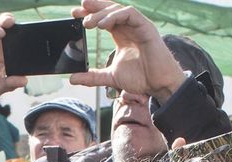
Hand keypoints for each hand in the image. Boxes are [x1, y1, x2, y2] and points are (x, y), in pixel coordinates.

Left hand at [68, 0, 186, 99]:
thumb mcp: (111, 77)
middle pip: (109, 10)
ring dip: (101, 13)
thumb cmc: (141, 78)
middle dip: (92, 8)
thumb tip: (72, 79)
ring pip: (117, 10)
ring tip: (88, 23)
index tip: (74, 15)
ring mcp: (138, 26)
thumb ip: (92, 76)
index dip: (89, 14)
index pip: (103, 19)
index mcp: (121, 35)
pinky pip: (130, 14)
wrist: (159, 85)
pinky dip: (116, 16)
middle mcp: (129, 27)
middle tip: (77, 12)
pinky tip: (103, 24)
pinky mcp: (146, 27)